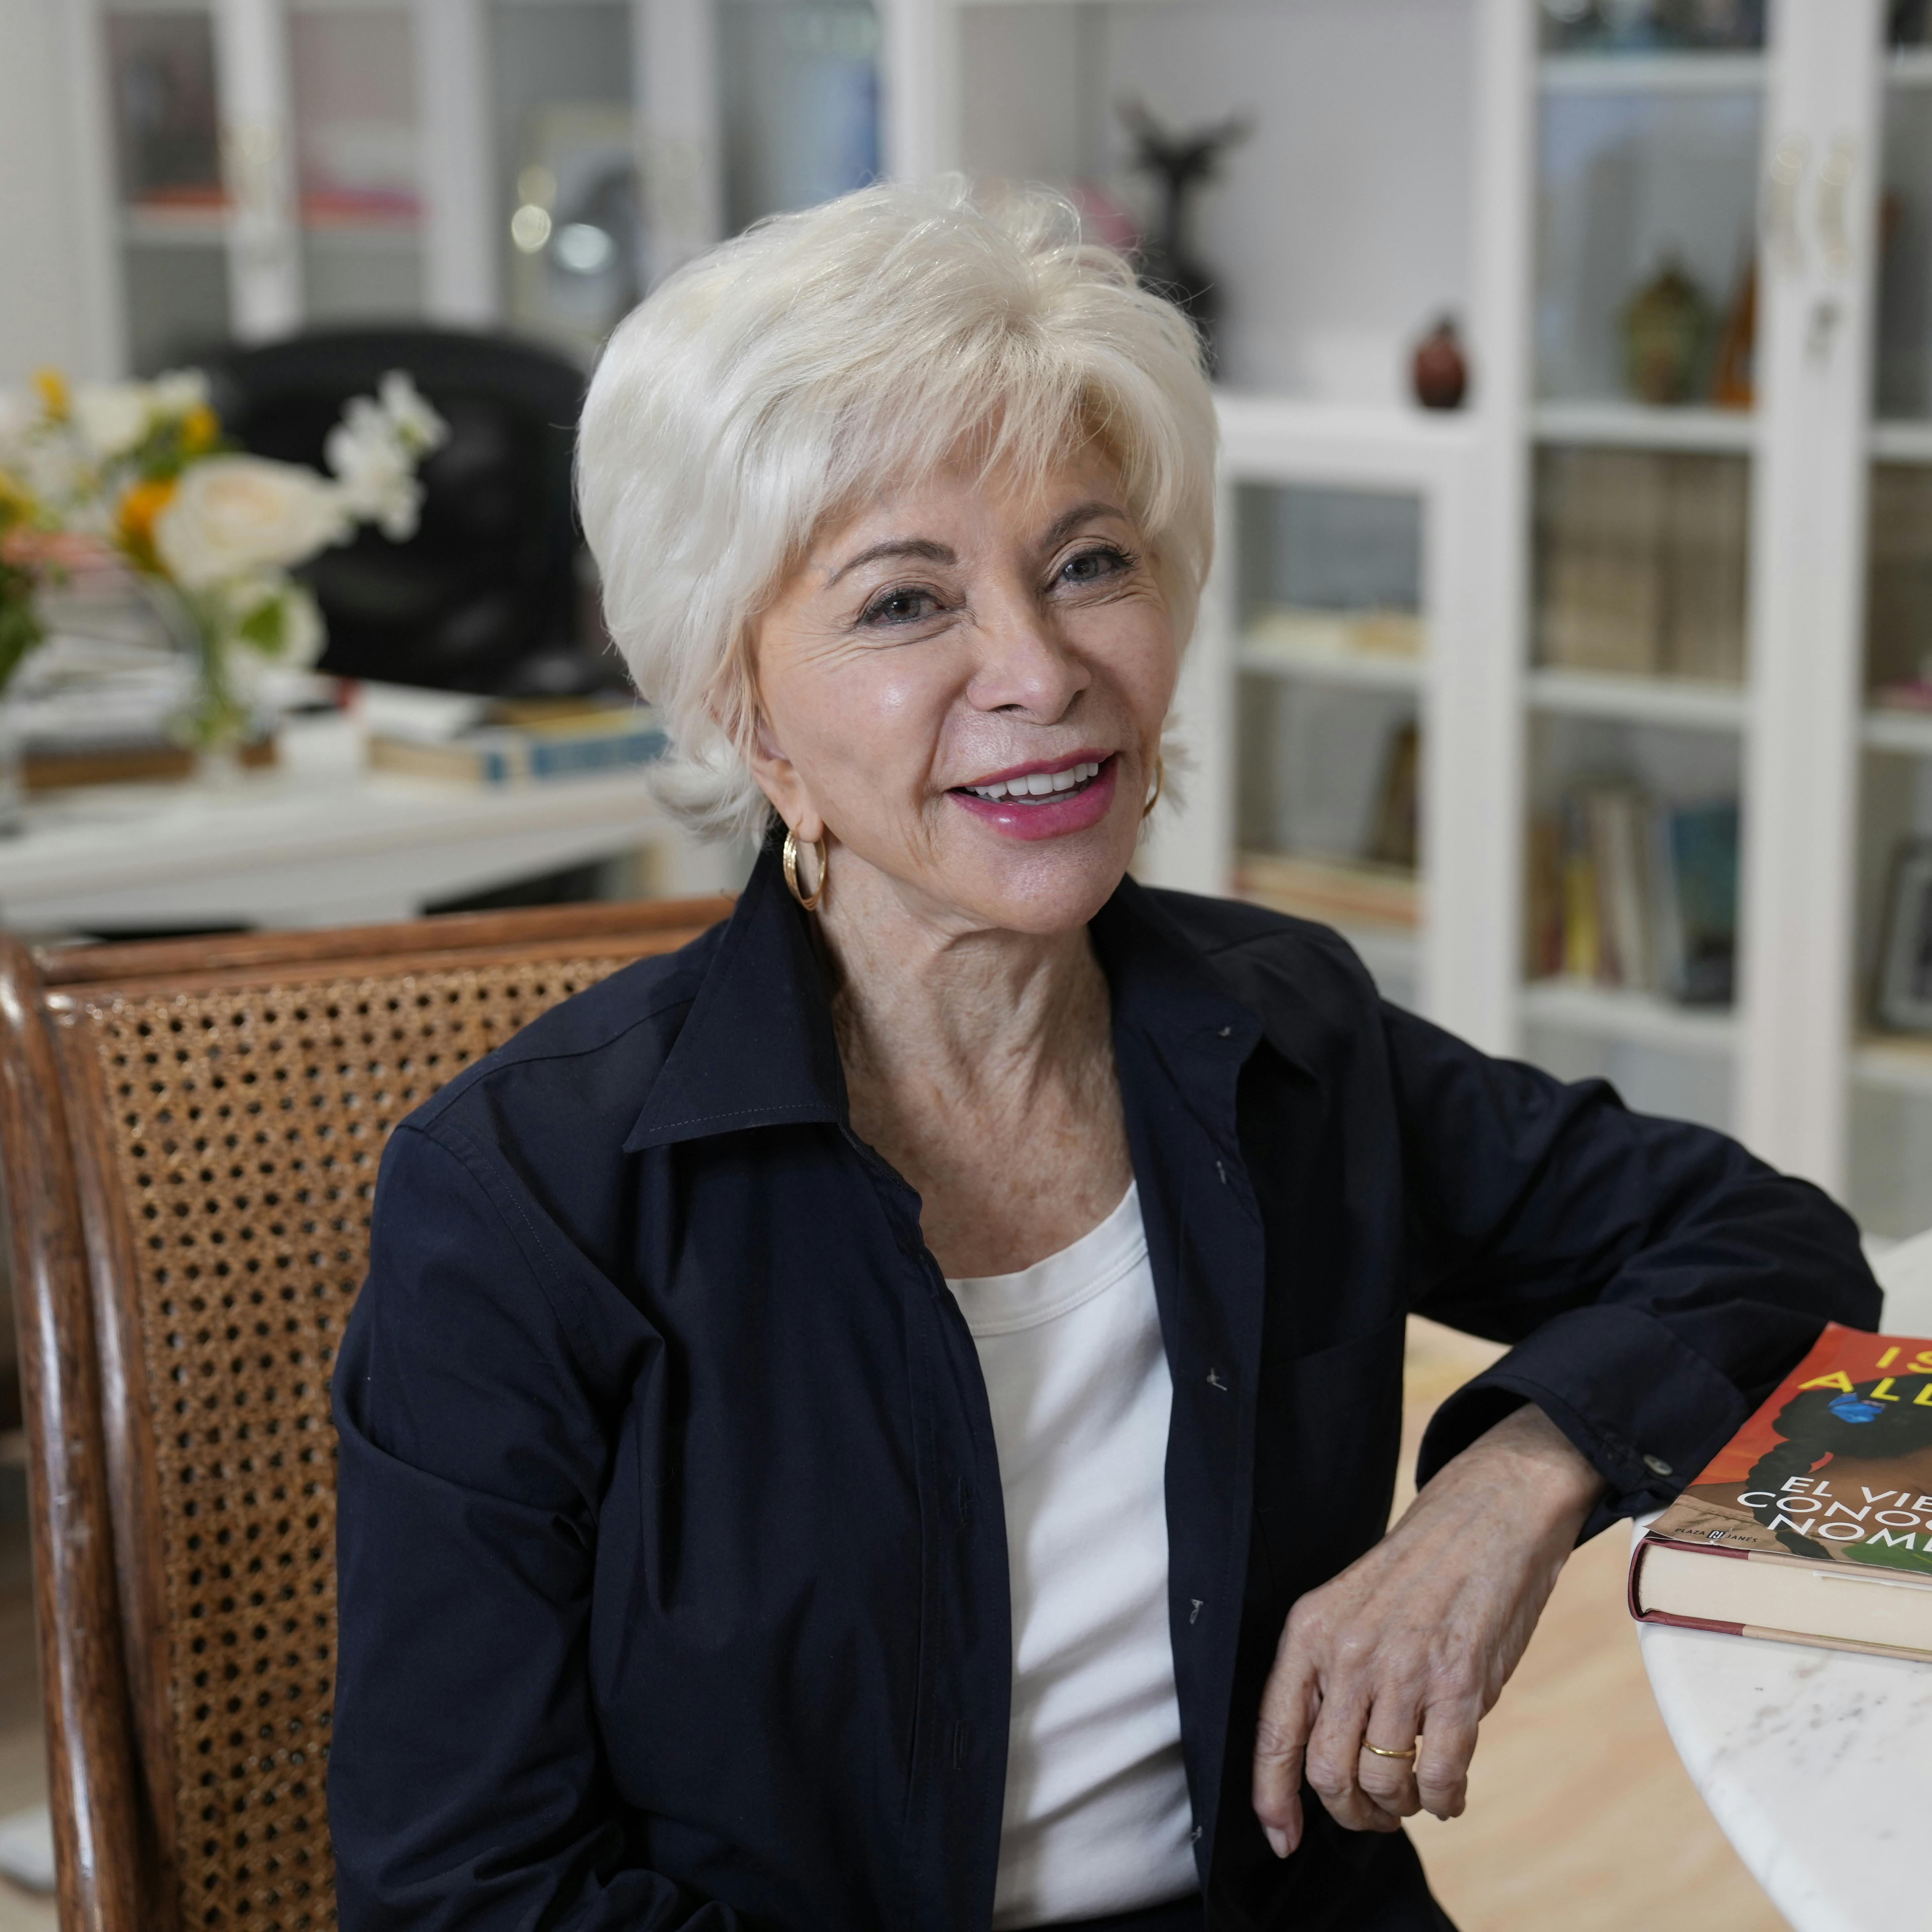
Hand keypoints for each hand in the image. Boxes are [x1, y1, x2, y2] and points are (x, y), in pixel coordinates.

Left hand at [1250, 1403, 1604, 1855]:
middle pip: (1328, 1773)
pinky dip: (1443, 1801)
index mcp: (1310, 1632)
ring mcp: (1403, 1669)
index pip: (1274, 1734)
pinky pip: (1439, 1776)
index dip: (1273, 1798)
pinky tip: (1449, 1793)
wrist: (1485, 1519)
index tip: (1282, 1839)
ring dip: (1398, 1807)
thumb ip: (1330, 1677)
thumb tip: (1324, 1764)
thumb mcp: (1349, 1610)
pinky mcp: (1459, 1684)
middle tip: (1374, 1812)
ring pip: (1382, 1781)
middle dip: (1350, 1812)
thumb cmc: (1417, 1573)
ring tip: (1412, 1795)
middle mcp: (1348, 1653)